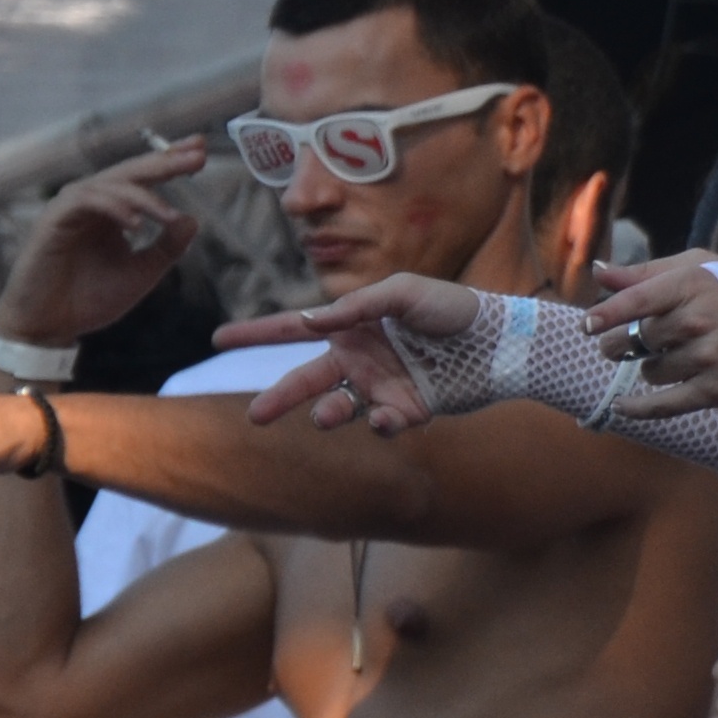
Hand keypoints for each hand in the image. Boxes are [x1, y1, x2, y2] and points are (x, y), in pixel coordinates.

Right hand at [0, 139, 210, 349]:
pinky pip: (86, 201)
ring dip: (144, 196)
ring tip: (169, 216)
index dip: (170, 161)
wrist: (49, 326)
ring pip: (111, 184)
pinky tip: (136, 224)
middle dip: (165, 161)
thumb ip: (167, 247)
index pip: (143, 178)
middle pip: (131, 172)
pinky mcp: (53, 220)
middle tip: (198, 155)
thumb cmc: (89, 299)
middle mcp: (91, 203)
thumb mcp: (141, 272)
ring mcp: (71, 209)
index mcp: (111, 211)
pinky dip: (113, 208)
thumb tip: (193, 218)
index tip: (201, 150)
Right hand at [223, 273, 490, 433]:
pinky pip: (381, 424)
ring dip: (326, 414)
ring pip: (338, 408)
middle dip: (280, 398)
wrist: (499, 341)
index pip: (294, 329)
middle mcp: (360, 358)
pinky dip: (379, 424)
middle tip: (255, 417)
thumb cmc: (453, 308)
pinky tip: (385, 418)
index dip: (256, 334)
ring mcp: (381, 387)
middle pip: (307, 381)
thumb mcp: (404, 293)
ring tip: (323, 416)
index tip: (218, 339)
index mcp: (353, 326)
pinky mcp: (407, 411)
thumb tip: (309, 322)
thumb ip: (357, 307)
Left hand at [581, 256, 717, 419]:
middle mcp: (701, 319)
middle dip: (620, 344)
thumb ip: (645, 274)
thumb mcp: (697, 269)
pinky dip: (638, 408)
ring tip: (673, 356)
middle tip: (624, 343)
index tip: (587, 326)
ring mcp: (711, 356)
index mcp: (693, 284)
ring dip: (650, 367)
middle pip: (635, 339)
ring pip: (649, 370)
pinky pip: (664, 404)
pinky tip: (620, 407)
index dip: (606, 314)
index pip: (637, 300)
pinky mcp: (717, 389)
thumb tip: (597, 272)